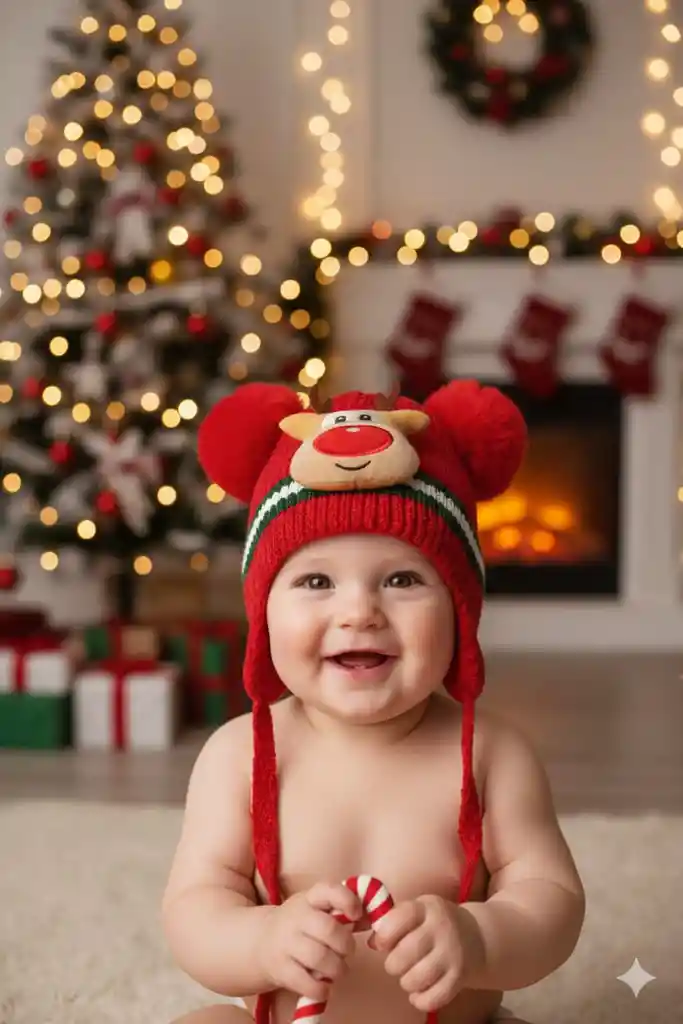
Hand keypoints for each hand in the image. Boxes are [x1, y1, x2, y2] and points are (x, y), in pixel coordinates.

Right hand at [258, 882, 361, 1000]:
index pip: (329, 891)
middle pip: (328, 929)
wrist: (260, 943)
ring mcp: (285, 943)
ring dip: (337, 968)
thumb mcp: (319, 910)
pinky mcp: (280, 969)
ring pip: (319, 957)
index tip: (356, 915)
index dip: (348, 901)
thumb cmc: (301, 925)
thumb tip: (376, 917)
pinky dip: (322, 989)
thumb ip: (347, 911)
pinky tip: (324, 986)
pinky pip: (306, 982)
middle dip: (346, 945)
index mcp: (309, 898)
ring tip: (338, 970)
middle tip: (348, 951)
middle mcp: (295, 917)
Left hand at [371, 896, 484, 1012]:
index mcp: (426, 908)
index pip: (397, 920)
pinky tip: (419, 992)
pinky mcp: (460, 978)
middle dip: (392, 964)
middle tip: (397, 963)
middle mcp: (442, 929)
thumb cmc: (435, 923)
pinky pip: (432, 999)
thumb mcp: (417, 911)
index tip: (382, 942)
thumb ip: (392, 921)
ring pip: (415, 979)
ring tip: (409, 976)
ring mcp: (453, 954)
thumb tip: (371, 942)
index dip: (383, 935)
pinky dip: (420, 1000)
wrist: (476, 936)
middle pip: (404, 954)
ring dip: (406, 982)